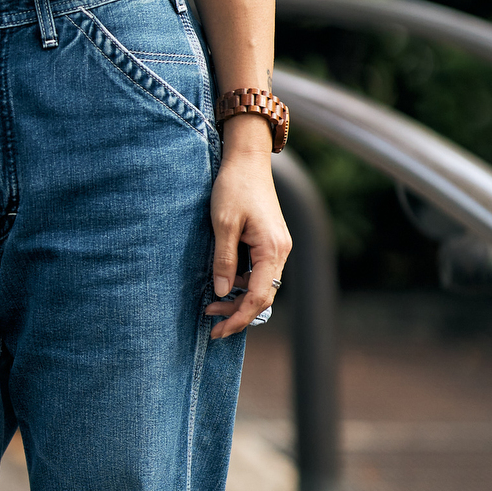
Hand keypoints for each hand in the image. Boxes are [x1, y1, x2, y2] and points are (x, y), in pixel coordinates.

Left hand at [206, 132, 289, 337]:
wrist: (247, 160)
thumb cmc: (234, 187)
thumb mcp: (222, 224)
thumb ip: (223, 260)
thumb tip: (221, 292)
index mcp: (272, 250)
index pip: (259, 298)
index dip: (238, 318)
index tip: (217, 331)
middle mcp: (280, 252)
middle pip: (263, 298)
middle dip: (238, 314)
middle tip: (211, 325)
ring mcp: (277, 248)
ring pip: (261, 287)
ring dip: (238, 300)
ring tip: (210, 305)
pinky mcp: (269, 243)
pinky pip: (259, 273)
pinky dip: (241, 284)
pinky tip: (222, 283)